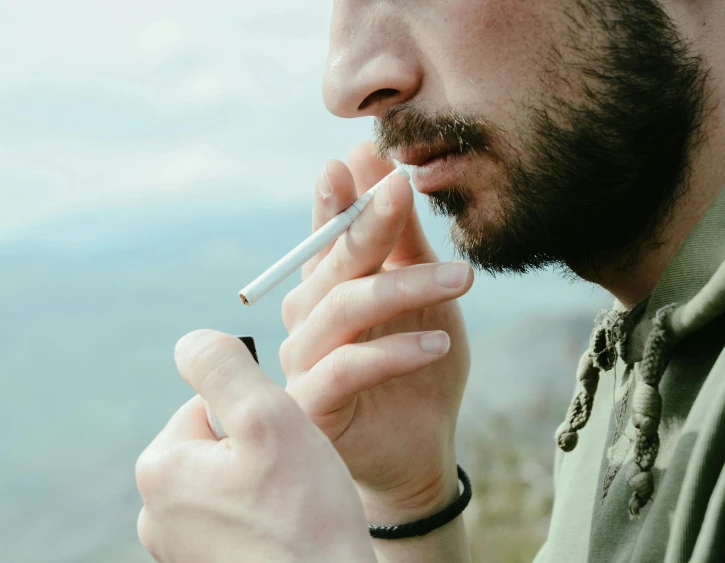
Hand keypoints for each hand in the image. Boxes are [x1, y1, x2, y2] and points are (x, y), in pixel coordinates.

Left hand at [135, 330, 375, 562]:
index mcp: (160, 469)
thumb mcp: (267, 418)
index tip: (284, 448)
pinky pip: (234, 515)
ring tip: (291, 508)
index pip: (209, 402)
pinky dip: (261, 514)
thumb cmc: (306, 515)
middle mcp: (155, 512)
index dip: (259, 413)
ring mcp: (178, 546)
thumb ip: (225, 367)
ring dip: (263, 481)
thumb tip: (192, 341)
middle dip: (259, 448)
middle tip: (292, 479)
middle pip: (218, 441)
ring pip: (230, 478)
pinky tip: (284, 531)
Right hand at [281, 142, 472, 522]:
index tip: (358, 156)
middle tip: (402, 187)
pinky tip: (439, 344)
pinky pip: (346, 369)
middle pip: (333, 264)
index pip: (327, 235)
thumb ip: (405, 244)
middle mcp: (306, 319)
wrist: (417, 448)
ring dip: (403, 287)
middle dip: (369, 223)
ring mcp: (303, 362)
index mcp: (328, 288)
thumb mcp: (423, 300)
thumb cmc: (418, 367)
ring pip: (343, 310)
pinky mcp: (312, 406)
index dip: (336, 197)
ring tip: (464, 278)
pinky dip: (393, 353)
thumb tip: (388, 173)